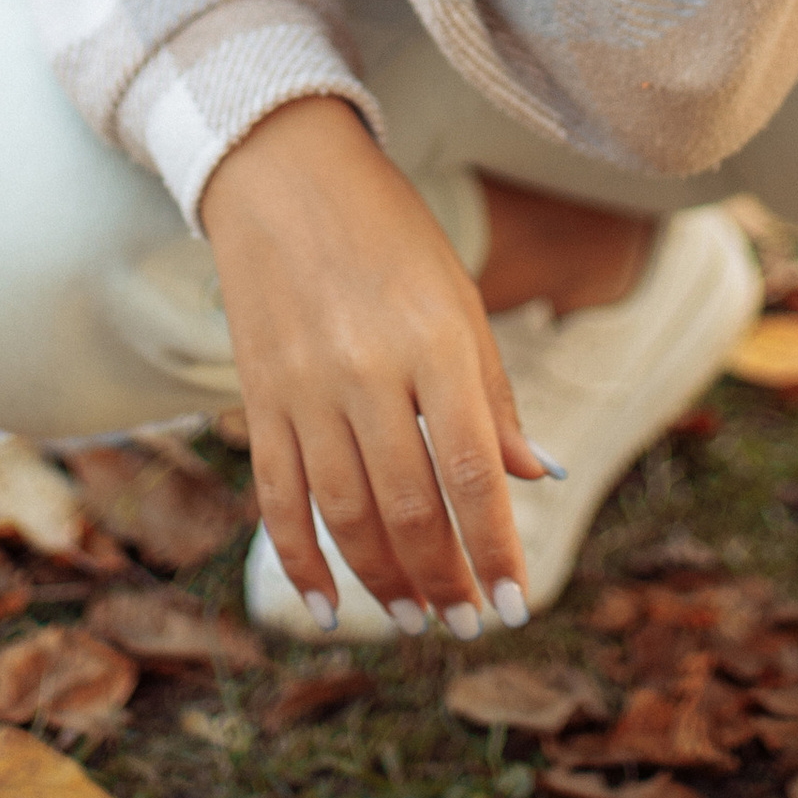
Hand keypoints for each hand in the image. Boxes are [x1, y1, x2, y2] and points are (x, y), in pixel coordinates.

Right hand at [198, 96, 545, 633]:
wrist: (283, 174)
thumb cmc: (391, 236)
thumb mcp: (460, 300)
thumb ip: (494, 395)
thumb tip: (540, 476)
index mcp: (434, 343)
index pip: (470, 469)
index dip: (495, 546)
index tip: (517, 605)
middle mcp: (367, 372)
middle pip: (407, 505)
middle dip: (443, 577)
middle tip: (467, 623)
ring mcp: (304, 389)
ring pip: (344, 514)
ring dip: (383, 579)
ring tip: (415, 617)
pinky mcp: (258, 398)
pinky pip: (277, 498)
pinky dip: (300, 560)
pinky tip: (327, 605)